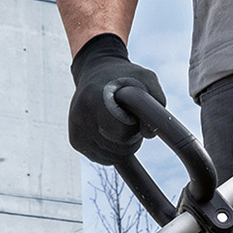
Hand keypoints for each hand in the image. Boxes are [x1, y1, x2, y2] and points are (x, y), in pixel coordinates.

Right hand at [68, 33, 165, 164]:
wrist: (94, 73)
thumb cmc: (123, 76)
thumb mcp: (146, 77)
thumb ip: (156, 100)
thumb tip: (149, 133)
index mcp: (93, 99)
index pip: (121, 132)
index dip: (134, 125)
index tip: (132, 111)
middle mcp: (80, 117)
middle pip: (119, 148)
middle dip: (131, 137)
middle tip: (129, 118)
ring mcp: (76, 132)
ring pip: (113, 157)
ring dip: (124, 145)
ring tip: (121, 124)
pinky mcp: (76, 142)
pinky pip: (103, 159)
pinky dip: (114, 150)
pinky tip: (112, 132)